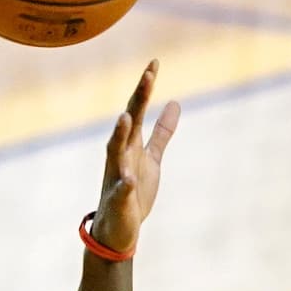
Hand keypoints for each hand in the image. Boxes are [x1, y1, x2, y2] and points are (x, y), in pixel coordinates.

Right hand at [89, 60, 179, 255]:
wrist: (118, 227)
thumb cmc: (134, 191)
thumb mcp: (152, 158)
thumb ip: (162, 132)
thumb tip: (175, 103)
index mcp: (130, 144)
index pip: (137, 110)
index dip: (146, 87)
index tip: (155, 62)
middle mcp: (120, 155)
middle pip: (128, 122)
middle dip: (138, 99)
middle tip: (148, 75)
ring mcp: (117, 176)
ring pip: (115, 151)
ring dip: (120, 134)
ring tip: (126, 117)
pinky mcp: (119, 200)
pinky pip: (121, 191)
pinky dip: (124, 184)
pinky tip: (129, 179)